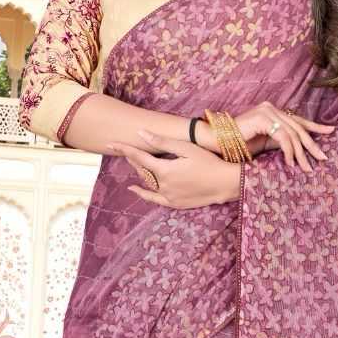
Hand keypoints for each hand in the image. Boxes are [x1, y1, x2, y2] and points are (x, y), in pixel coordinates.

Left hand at [120, 128, 240, 207]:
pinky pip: (154, 199)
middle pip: (141, 169)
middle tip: (121, 148)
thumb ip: (163, 142)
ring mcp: (168, 196)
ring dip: (138, 172)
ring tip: (131, 162)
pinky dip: (143, 194)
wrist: (226, 183)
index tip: (111, 143)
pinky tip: (134, 189)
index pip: (139, 157)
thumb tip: (141, 134)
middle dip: (131, 158)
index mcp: (164, 170)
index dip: (124, 149)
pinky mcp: (175, 203)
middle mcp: (163, 185)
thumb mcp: (186, 148)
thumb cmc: (209, 162)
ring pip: (146, 183)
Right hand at [225, 102, 335, 173]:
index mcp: (274, 112)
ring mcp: (267, 111)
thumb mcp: (267, 143)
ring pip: (292, 134)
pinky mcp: (262, 118)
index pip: (298, 120)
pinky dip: (288, 151)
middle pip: (298, 128)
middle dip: (312, 144)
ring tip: (306, 167)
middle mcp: (272, 108)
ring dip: (300, 153)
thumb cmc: (240, 144)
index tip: (331, 131)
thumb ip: (281, 142)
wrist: (219, 142)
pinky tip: (290, 163)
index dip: (315, 126)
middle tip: (322, 158)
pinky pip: (282, 137)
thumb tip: (299, 150)